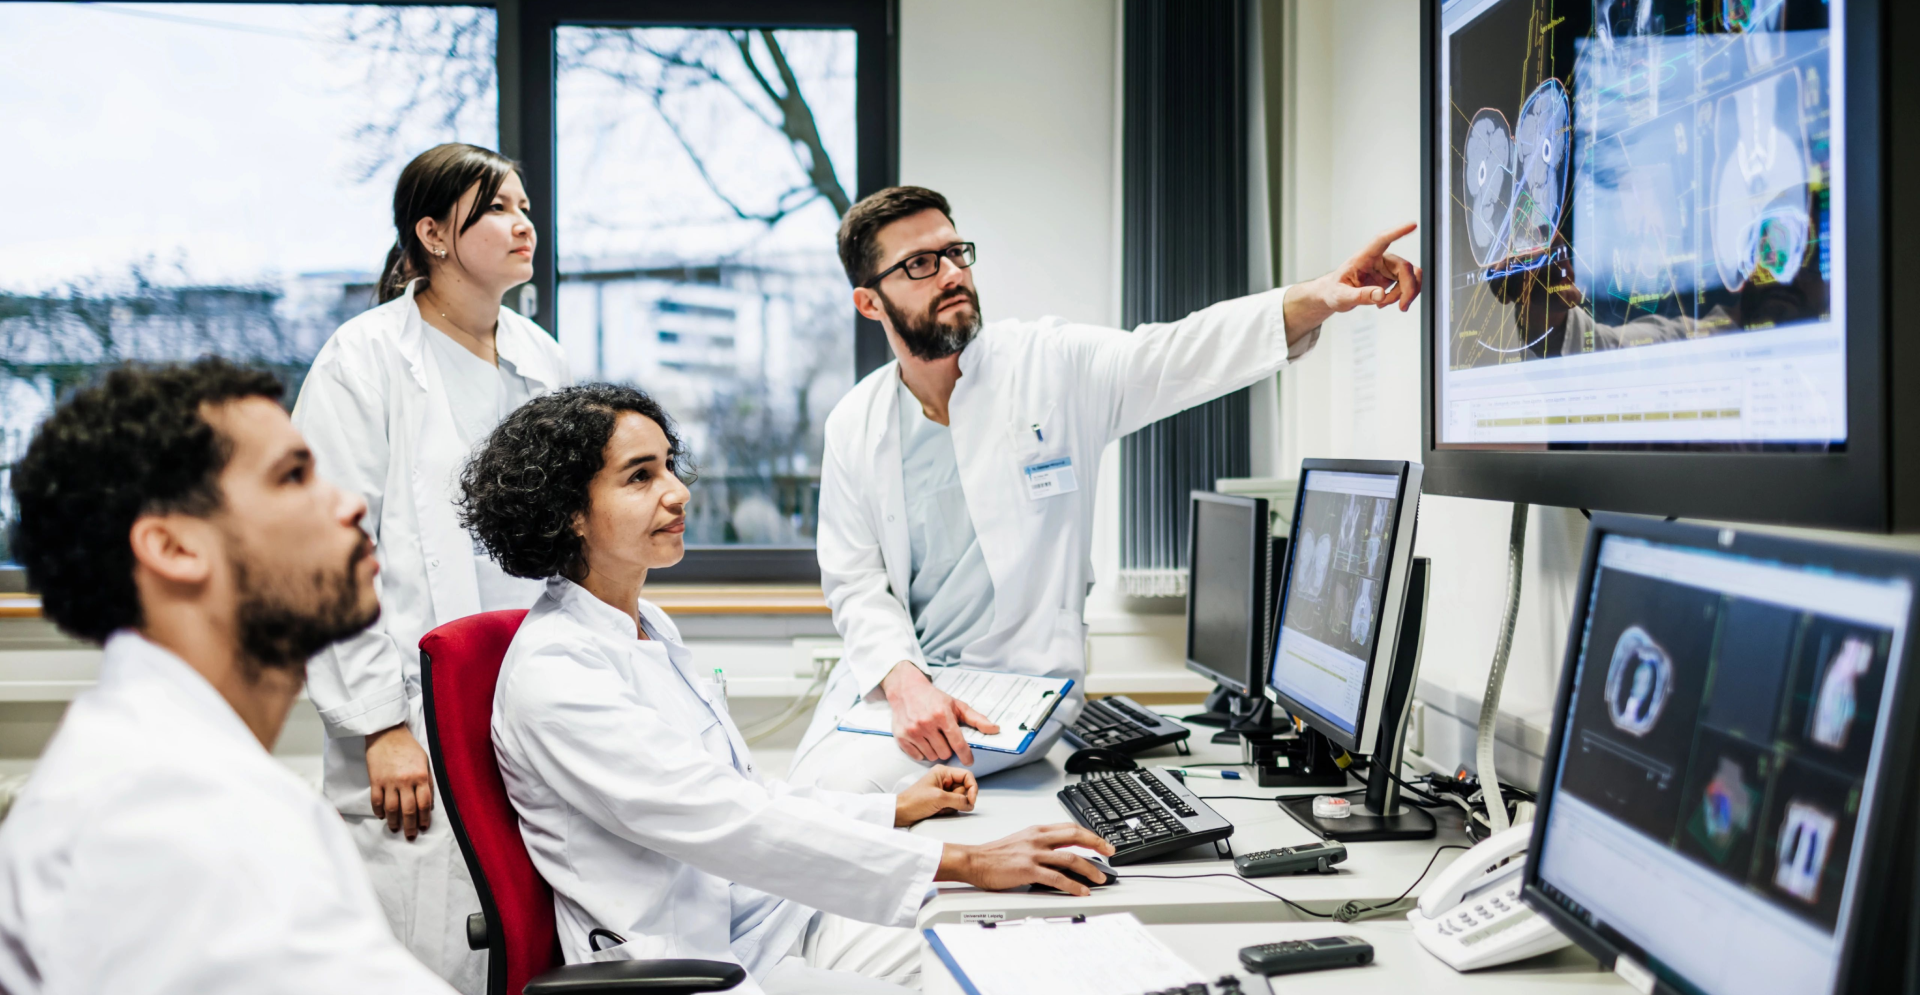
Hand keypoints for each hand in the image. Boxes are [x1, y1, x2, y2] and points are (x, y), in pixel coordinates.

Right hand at [365, 724, 432, 839]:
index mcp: (420, 776)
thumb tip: (428, 802)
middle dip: (410, 826)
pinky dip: (379, 811)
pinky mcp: (375, 780)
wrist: (386, 732)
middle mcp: (405, 781)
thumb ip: (427, 780)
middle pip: (409, 810)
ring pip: (392, 809)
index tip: (423, 827)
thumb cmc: (408, 746)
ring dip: (394, 822)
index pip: (424, 803)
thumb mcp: (424, 761)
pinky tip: (381, 816)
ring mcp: (389, 782)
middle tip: (410, 836)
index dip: (424, 818)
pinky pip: (376, 801)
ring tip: (395, 829)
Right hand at [881, 662, 999, 766]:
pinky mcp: (901, 736)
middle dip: (948, 749)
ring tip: (934, 739)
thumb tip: (995, 729)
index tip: (969, 760)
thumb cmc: (934, 698)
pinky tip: (924, 741)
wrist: (907, 690)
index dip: (966, 755)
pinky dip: (922, 752)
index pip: (958, 743)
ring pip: (931, 756)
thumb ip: (977, 719)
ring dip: (935, 751)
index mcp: (942, 715)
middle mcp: (926, 723)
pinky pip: (917, 756)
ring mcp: (912, 731)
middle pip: (945, 753)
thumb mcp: (956, 705)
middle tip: (945, 740)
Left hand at [895, 765, 978, 825]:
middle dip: (959, 799)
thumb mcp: (939, 798)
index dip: (972, 787)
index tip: (972, 800)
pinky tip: (938, 811)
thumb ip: (958, 800)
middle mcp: (944, 779)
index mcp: (943, 772)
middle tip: (948, 804)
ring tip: (939, 807)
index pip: (967, 775)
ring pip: (960, 799)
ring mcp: (943, 790)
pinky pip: (954, 805)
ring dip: (953, 806)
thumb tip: (970, 804)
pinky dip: (949, 810)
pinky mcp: (941, 800)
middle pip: (964, 788)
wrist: (901, 813)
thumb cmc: (913, 801)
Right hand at [937, 824, 1117, 896]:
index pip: (1070, 827)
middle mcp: (1038, 838)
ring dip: (1090, 868)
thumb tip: (1058, 852)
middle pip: (1076, 836)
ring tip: (1100, 878)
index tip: (1101, 841)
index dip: (1089, 834)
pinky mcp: (1028, 869)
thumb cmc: (993, 855)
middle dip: (1097, 844)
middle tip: (1110, 852)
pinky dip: (1073, 885)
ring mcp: (1034, 853)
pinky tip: (1081, 890)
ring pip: (1070, 858)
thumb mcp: (1021, 840)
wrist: (974, 860)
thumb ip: (1039, 843)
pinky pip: (1057, 877)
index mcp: (1037, 830)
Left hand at [1284, 222, 1424, 338]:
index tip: (1412, 225)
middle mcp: (1379, 259)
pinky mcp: (1392, 277)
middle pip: (1405, 267)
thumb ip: (1360, 296)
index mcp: (1364, 257)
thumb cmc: (1334, 290)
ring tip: (1384, 304)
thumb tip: (1380, 295)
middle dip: (1407, 289)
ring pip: (1411, 276)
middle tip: (1401, 306)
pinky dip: (1402, 297)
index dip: (1397, 232)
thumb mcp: (1341, 296)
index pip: (1382, 240)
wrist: (1335, 295)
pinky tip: (1384, 303)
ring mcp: (1387, 267)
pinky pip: (1407, 284)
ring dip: (1405, 294)